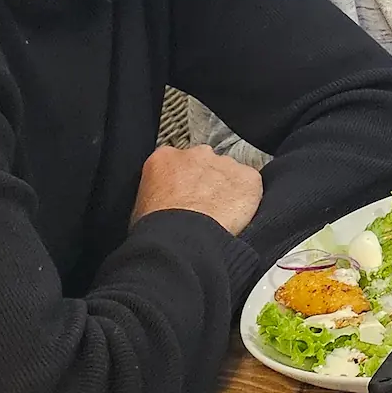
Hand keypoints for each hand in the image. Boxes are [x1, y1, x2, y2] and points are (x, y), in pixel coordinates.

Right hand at [133, 145, 261, 237]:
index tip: (185, 198)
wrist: (181, 238)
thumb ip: (156, 193)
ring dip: (227, 192)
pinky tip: (237, 218)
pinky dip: (248, 200)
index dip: (183, 183)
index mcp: (165, 158)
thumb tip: (161, 204)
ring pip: (230, 175)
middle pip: (206, 165)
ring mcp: (224, 164)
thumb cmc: (158, 228)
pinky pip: (251, 186)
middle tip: (203, 209)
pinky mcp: (248, 178)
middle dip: (206, 183)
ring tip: (220, 218)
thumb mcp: (140, 206)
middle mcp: (196, 154)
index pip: (177, 164)